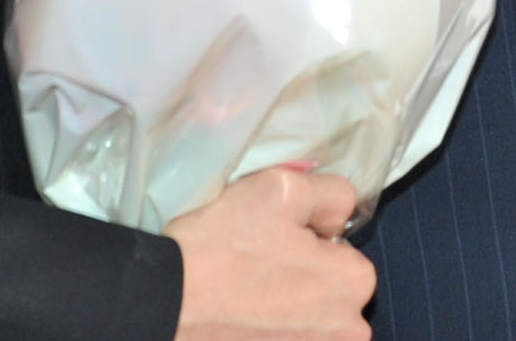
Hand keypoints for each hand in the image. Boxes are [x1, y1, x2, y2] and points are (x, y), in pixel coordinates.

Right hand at [169, 166, 375, 340]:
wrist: (160, 309)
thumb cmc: (223, 247)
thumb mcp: (283, 188)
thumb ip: (332, 194)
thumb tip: (339, 221)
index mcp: (355, 284)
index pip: (344, 254)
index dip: (308, 243)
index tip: (272, 243)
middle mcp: (349, 333)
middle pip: (329, 296)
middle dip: (301, 284)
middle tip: (254, 272)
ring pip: (306, 326)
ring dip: (283, 316)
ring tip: (241, 301)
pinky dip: (262, 336)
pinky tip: (235, 325)